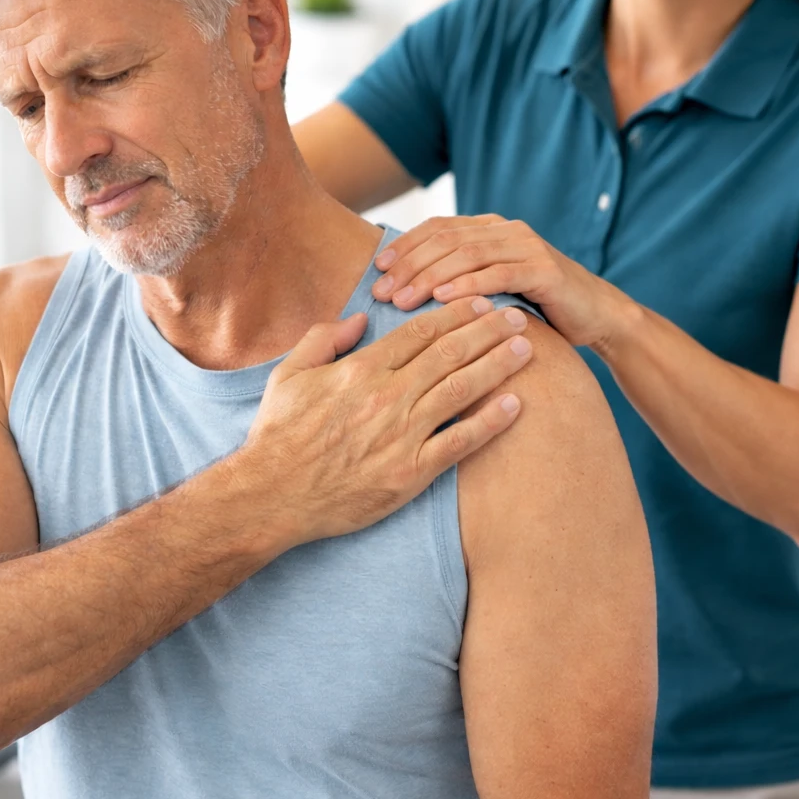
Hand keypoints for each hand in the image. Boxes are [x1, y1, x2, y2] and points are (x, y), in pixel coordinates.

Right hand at [244, 297, 533, 546]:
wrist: (271, 496)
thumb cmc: (278, 435)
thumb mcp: (288, 374)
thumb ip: (323, 339)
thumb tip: (360, 317)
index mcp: (361, 369)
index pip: (419, 332)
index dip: (455, 314)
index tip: (480, 302)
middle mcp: (387, 396)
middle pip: (449, 353)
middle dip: (488, 330)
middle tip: (517, 316)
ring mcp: (402, 435)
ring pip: (461, 389)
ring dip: (498, 365)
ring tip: (526, 348)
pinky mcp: (411, 472)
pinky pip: (460, 442)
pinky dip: (490, 422)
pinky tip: (516, 405)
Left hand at [371, 215, 627, 349]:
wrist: (597, 314)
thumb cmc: (538, 306)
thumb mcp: (495, 286)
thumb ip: (463, 277)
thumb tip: (408, 288)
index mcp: (492, 228)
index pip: (438, 228)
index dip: (405, 246)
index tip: (377, 270)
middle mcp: (507, 230)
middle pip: (446, 240)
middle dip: (409, 265)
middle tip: (381, 291)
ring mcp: (527, 247)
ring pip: (466, 255)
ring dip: (429, 277)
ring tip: (402, 299)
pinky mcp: (543, 270)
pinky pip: (497, 274)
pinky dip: (467, 285)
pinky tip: (442, 298)